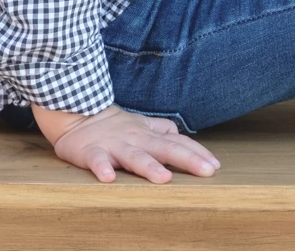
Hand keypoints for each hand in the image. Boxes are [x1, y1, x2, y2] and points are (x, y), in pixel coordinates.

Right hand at [48, 104, 220, 182]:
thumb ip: (163, 131)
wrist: (79, 115)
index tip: (215, 165)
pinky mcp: (91, 151)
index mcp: (150, 135)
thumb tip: (187, 138)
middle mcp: (137, 139)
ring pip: (134, 156)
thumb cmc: (116, 126)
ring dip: (148, 166)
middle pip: (165, 148)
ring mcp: (114, 145)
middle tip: (207, 171)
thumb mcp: (143, 126)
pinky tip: (108, 179)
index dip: (198, 153)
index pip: (179, 142)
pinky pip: (97, 160)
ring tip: (163, 178)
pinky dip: (102, 168)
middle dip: (187, 160)